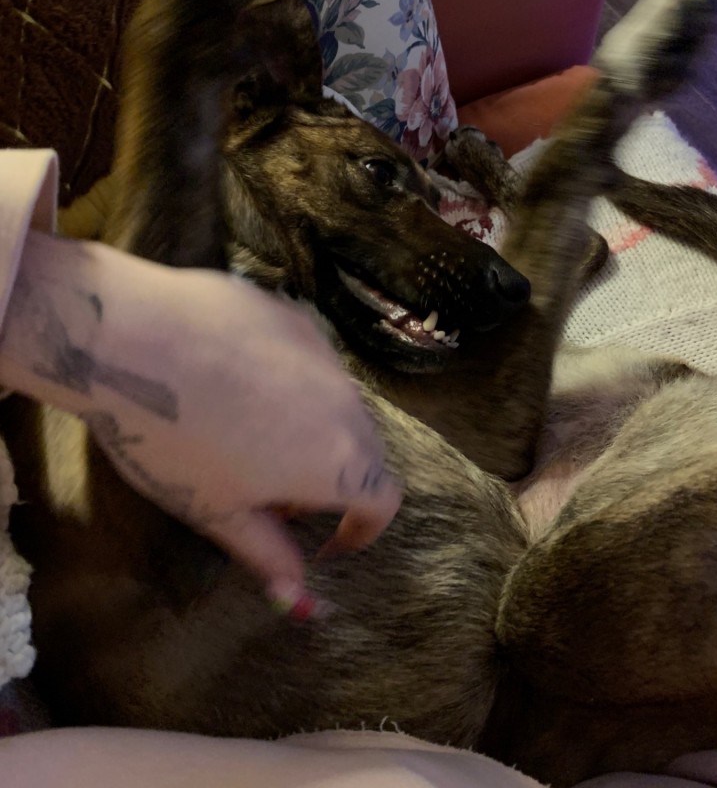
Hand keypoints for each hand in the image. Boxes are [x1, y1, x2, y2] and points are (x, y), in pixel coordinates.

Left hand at [0, 232, 401, 611]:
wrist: (130, 339)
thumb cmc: (173, 441)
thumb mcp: (217, 513)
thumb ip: (269, 556)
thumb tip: (302, 603)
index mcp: (340, 462)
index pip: (384, 501)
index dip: (361, 531)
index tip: (327, 543)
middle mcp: (347, 403)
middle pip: (364, 450)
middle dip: (334, 481)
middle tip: (275, 496)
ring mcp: (322, 353)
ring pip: (336, 403)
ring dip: (313, 430)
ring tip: (249, 437)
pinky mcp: (293, 316)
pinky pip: (308, 362)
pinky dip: (289, 384)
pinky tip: (233, 383)